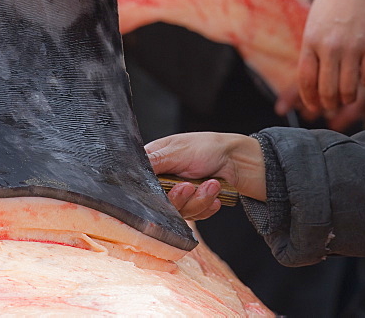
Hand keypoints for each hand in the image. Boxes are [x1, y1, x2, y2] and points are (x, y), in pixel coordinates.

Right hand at [146, 133, 265, 219]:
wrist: (236, 160)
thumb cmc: (207, 147)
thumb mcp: (177, 150)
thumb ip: (154, 161)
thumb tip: (128, 167)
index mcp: (153, 164)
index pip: (140, 185)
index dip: (152, 193)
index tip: (168, 189)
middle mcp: (162, 182)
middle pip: (160, 205)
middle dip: (180, 198)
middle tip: (190, 185)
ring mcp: (178, 196)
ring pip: (180, 213)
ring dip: (199, 199)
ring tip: (212, 183)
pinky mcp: (192, 206)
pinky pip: (195, 217)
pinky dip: (207, 206)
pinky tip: (215, 193)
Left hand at [292, 0, 364, 122]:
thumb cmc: (332, 1)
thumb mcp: (314, 25)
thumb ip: (313, 51)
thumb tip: (314, 83)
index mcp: (310, 41)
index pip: (306, 81)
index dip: (309, 99)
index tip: (313, 106)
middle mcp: (329, 47)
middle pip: (327, 91)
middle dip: (328, 104)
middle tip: (332, 104)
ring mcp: (352, 47)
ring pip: (348, 90)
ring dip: (347, 98)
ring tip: (347, 96)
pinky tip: (364, 79)